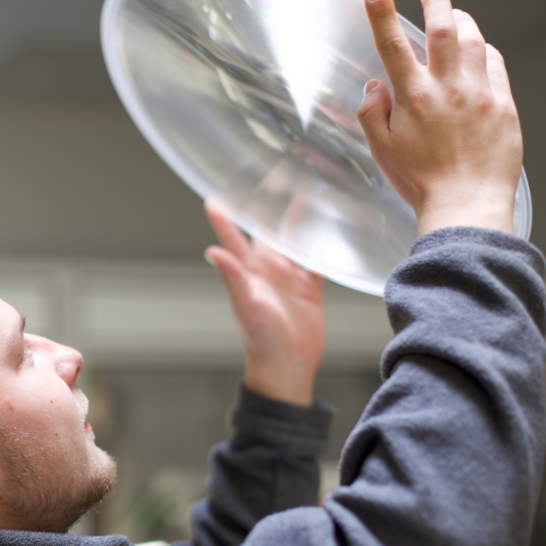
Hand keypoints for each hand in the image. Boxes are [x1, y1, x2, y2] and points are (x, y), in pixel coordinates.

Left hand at [204, 202, 324, 405]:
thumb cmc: (261, 339)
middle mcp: (266, 270)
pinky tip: (333, 230)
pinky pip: (316, 262)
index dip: (224, 217)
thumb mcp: (246, 305)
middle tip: (272, 179)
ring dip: (298, 221)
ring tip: (306, 193)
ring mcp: (288, 278)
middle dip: (266, 208)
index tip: (217, 195)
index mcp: (247, 271)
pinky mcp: (309, 289)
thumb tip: (212, 251)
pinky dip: (323, 247)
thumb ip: (232, 277)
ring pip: (293, 241)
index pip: (232, 237)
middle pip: (265, 232)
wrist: (287, 367)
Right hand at [357, 0, 522, 235]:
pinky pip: (496, 65)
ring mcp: (480, 94)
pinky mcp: (504, 105)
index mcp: (413, 98)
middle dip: (435, 0)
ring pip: (474, 40)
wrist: (466, 204)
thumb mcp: (382, 150)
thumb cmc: (422, 182)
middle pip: (443, 27)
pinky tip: (479, 52)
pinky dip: (485, 51)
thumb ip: (371, 114)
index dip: (381, 14)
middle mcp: (448, 88)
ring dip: (463, 21)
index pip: (392, 45)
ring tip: (456, 16)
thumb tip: (374, 87)